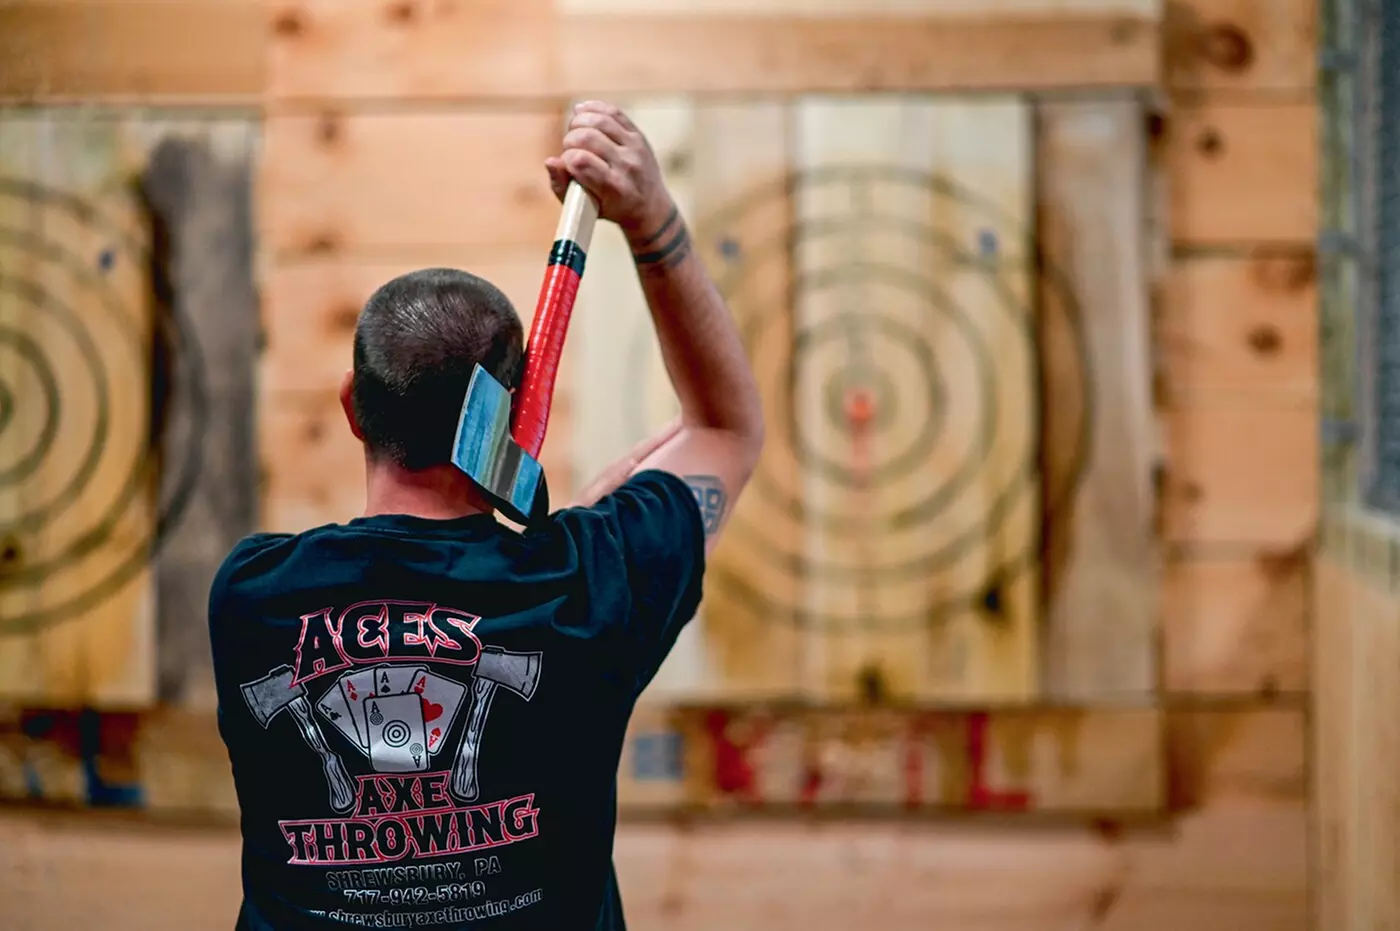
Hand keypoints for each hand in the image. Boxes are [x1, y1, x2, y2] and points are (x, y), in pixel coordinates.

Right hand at [545, 101, 673, 235]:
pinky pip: (614, 112)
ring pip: (600, 120)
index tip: (567, 165)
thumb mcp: (583, 207)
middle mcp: (627, 165)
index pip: (580, 160)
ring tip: (575, 132)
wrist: (649, 207)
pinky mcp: (638, 135)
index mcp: (613, 187)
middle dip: (570, 140)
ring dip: (579, 122)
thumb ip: (562, 186)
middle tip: (571, 149)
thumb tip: (550, 161)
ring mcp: (635, 148)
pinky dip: (593, 108)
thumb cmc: (610, 207)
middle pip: (587, 137)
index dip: (566, 158)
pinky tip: (582, 112)